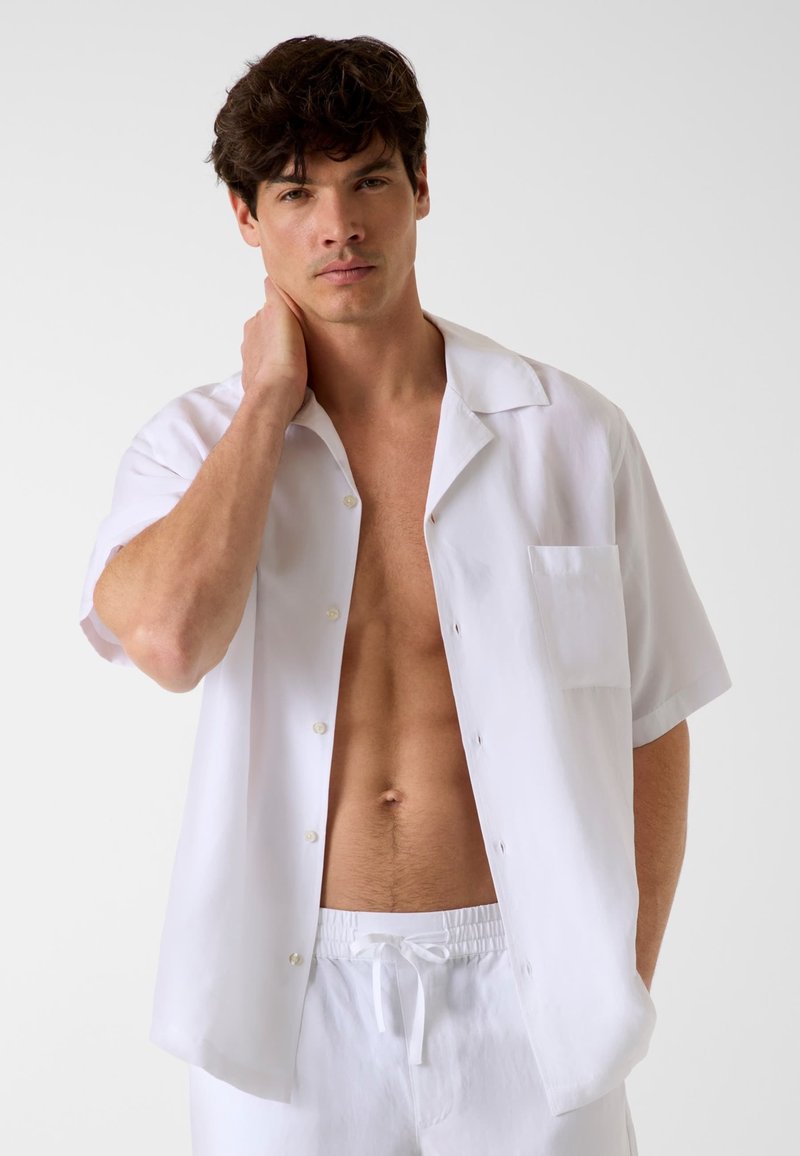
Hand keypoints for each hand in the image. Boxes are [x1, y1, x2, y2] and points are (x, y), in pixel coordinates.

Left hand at [240, 277, 307, 424]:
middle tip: (301, 338)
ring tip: (299, 358)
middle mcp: (250, 342)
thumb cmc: (282, 356)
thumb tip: (271, 276)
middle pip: (269, 331)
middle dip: (282, 333)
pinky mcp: (258, 383)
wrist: (276, 394)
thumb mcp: (280, 312)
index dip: (285, 313)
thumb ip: (275, 292)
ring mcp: (252, 363)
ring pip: (269, 351)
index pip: (271, 311)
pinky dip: (278, 371)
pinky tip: (291, 375)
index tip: (297, 318)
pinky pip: (270, 372)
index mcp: (255, 324)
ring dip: (281, 352)